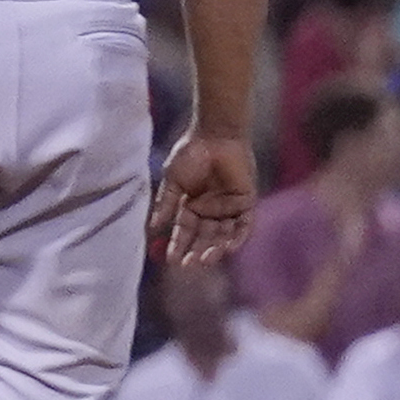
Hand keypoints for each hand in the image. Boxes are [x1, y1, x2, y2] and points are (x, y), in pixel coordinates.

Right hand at [150, 131, 257, 265]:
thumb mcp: (173, 181)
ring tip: (205, 258)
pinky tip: (228, 248)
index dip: (178, 245)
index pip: (185, 231)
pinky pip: (244, 224)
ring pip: (223, 234)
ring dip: (215, 248)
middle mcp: (211, 209)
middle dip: (196, 251)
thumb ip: (165, 204)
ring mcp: (229, 206)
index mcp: (192, 205)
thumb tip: (153, 228)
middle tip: (188, 264)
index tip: (170, 259)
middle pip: (204, 237)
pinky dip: (238, 237)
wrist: (214, 135)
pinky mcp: (246, 200)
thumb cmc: (190, 153)